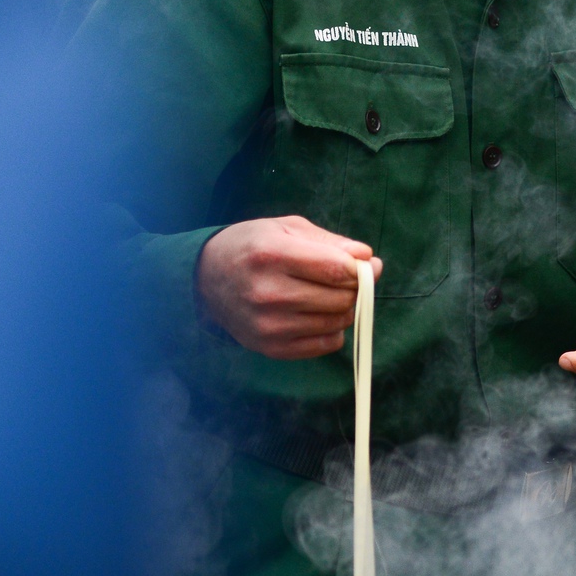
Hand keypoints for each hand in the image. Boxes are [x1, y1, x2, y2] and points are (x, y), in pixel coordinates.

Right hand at [195, 216, 378, 359]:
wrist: (207, 279)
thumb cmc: (253, 246)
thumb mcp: (287, 228)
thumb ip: (331, 242)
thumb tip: (369, 258)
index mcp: (272, 254)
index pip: (336, 269)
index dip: (361, 269)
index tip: (366, 266)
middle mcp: (268, 292)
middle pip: (341, 298)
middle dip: (354, 289)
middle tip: (345, 280)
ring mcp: (268, 325)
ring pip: (337, 323)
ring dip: (343, 309)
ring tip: (326, 295)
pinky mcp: (270, 347)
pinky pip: (325, 345)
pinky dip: (332, 330)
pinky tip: (316, 314)